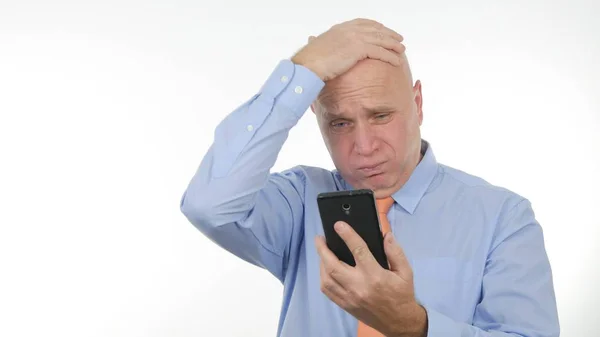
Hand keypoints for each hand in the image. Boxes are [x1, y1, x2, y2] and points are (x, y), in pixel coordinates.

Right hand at [291, 18, 405, 80]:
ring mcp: (355, 38)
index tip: (384, 30)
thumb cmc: (310, 59)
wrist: (309, 64)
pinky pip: (380, 52)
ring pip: (381, 40)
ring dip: (393, 45)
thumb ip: (325, 43)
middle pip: (376, 30)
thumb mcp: (320, 46)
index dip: (376, 27)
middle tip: (399, 39)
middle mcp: (350, 29)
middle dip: (389, 34)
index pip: (364, 23)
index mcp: (342, 28)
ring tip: (402, 50)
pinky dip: (390, 57)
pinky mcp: (359, 49)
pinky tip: (397, 61)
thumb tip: (316, 42)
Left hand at [315, 221, 427, 336]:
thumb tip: (386, 235)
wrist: (399, 323)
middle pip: (333, 265)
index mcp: (375, 276)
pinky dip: (323, 277)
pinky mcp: (345, 305)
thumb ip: (395, 252)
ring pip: (326, 278)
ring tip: (322, 252)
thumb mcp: (406, 272)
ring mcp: (349, 297)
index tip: (338, 225)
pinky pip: (327, 291)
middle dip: (323, 249)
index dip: (347, 235)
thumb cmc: (402, 295)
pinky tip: (325, 269)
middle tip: (319, 238)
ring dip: (321, 263)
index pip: (358, 250)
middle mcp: (359, 286)